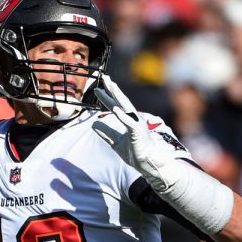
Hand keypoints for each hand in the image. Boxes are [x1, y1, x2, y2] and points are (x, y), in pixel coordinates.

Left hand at [92, 75, 177, 191]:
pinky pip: (129, 123)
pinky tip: (115, 110)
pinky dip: (123, 116)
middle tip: (104, 77)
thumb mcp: (115, 142)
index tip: (97, 89)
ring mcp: (137, 124)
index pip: (115, 106)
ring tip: (111, 86)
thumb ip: (106, 133)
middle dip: (112, 90)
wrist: (148, 164)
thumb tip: (93, 124)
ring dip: (119, 96)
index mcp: (128, 120)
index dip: (106, 97)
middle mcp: (133, 119)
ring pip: (127, 107)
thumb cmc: (135, 153)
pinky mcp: (138, 133)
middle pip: (121, 101)